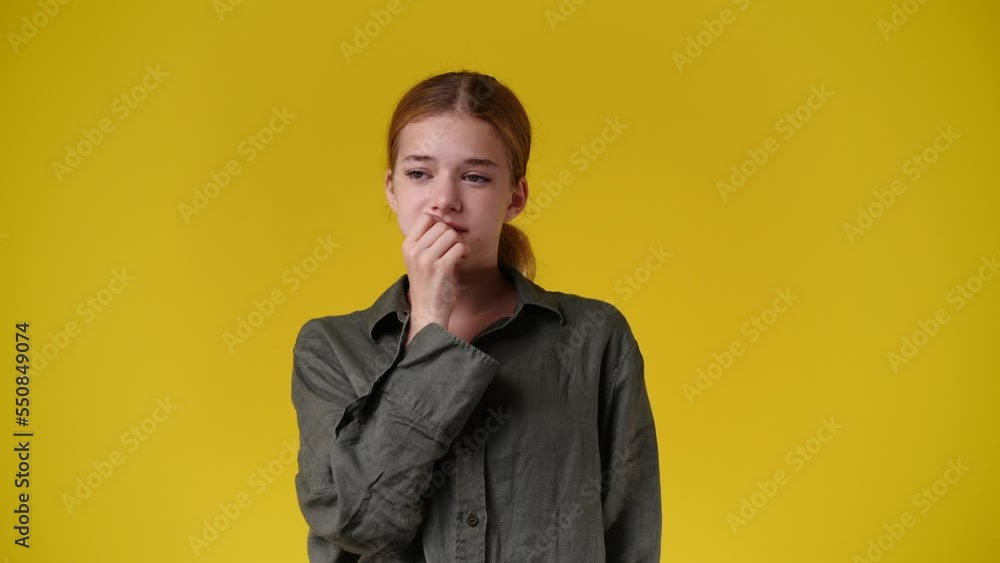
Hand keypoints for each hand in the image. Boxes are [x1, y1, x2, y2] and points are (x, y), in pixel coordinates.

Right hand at [401, 212, 467, 343]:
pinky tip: (462, 260)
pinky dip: (465, 252)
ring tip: (458, 255)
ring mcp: (426, 259)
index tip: (443, 236)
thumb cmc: (427, 284)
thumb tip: (442, 221)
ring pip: (451, 235)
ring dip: (459, 244)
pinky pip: (459, 247)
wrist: (427, 311)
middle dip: (452, 235)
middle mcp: (414, 250)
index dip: (439, 223)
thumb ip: (426, 241)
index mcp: (407, 246)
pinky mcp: (440, 268)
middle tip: (453, 249)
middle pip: (441, 225)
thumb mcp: (418, 259)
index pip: (425, 217)